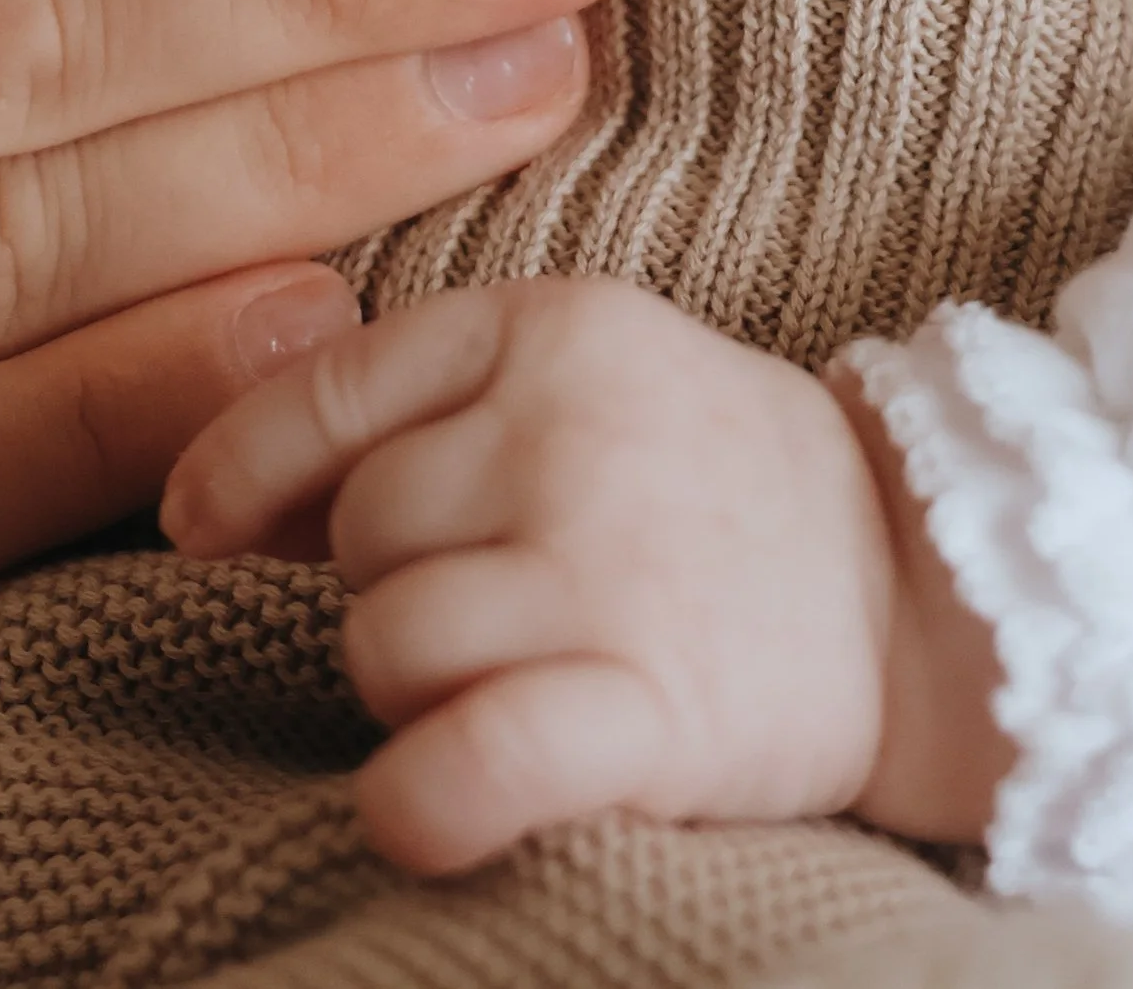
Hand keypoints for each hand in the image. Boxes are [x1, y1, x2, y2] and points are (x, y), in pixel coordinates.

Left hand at [163, 278, 1004, 874]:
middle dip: (391, 589)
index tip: (201, 529)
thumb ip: (429, 399)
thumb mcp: (590, 372)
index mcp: (550, 325)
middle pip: (357, 533)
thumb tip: (218, 493)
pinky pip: (467, 761)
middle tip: (498, 607)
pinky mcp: (651, 707)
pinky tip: (420, 806)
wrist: (931, 589)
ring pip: (385, 645)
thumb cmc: (718, 487)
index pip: (330, 389)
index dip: (240, 468)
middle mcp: (569, 428)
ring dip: (416, 692)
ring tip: (516, 682)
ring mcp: (609, 564)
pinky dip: (420, 800)